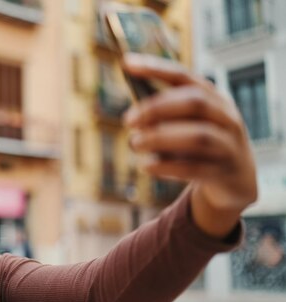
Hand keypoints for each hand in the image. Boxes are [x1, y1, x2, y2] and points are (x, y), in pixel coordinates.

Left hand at [122, 54, 257, 236]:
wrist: (235, 178)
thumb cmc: (199, 144)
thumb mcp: (185, 125)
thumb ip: (164, 117)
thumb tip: (133, 115)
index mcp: (212, 97)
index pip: (183, 76)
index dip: (155, 68)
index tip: (126, 63)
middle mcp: (225, 116)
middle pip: (194, 103)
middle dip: (157, 109)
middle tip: (127, 120)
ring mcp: (228, 144)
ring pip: (197, 136)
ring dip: (160, 138)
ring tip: (134, 143)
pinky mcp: (223, 172)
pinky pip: (195, 167)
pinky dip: (167, 166)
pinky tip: (146, 166)